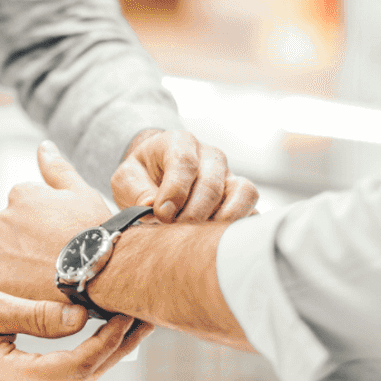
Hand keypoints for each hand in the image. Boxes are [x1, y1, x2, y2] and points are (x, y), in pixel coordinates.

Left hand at [0, 140, 111, 303]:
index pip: (26, 207)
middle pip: (14, 232)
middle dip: (31, 242)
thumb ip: (57, 169)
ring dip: (23, 264)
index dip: (48, 224)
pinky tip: (40, 286)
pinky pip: (2, 281)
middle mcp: (2, 219)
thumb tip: (43, 146)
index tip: (63, 235)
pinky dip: (17, 285)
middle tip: (59, 256)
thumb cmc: (96, 231)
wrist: (102, 272)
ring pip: (7, 257)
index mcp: (20, 194)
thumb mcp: (81, 192)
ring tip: (52, 273)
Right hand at [0, 291, 151, 380]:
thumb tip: (80, 315)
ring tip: (132, 323)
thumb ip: (36, 314)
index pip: (77, 366)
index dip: (107, 341)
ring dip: (107, 352)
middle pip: (86, 376)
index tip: (125, 313)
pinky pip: (65, 378)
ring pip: (79, 379)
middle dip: (118, 346)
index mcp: (12, 380)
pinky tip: (102, 336)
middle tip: (144, 315)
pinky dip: (87, 356)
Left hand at [112, 129, 258, 222]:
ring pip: (243, 192)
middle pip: (212, 183)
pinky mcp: (240, 196)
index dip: (175, 191)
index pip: (184, 162)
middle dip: (193, 213)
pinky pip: (253, 208)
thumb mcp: (126, 178)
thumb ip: (136, 192)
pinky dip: (240, 225)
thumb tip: (156, 209)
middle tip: (175, 231)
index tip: (162, 214)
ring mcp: (229, 175)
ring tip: (198, 236)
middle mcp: (209, 156)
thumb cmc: (142, 176)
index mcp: (179, 142)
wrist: (156, 173)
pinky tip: (218, 239)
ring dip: (222, 219)